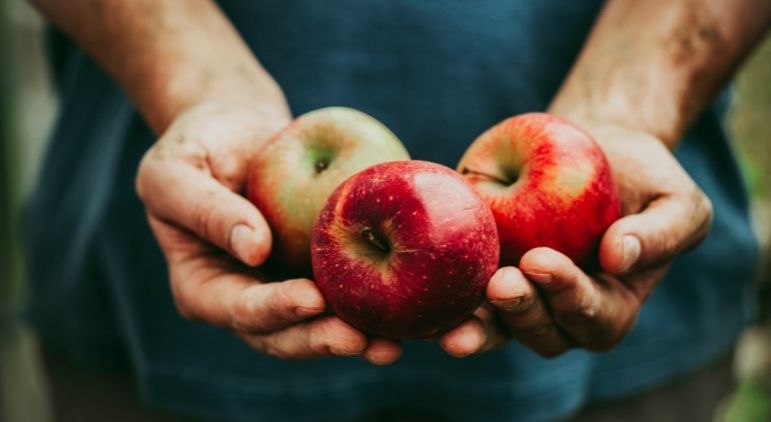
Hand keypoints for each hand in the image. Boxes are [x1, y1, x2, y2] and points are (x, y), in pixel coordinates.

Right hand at [136, 102, 401, 363]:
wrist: (237, 130)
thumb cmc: (196, 145)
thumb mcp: (175, 170)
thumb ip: (206, 209)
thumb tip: (254, 249)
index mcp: (203, 287)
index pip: (238, 309)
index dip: (274, 310)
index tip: (310, 299)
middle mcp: (246, 297)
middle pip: (284, 333)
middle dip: (322, 339)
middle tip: (363, 340)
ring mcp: (285, 287)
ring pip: (320, 324)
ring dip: (356, 336)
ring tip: (392, 344)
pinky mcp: (319, 269)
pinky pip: (346, 290)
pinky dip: (375, 302)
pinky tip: (408, 306)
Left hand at [439, 124, 712, 356]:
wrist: (590, 146)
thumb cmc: (641, 177)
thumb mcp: (676, 200)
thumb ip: (663, 233)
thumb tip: (618, 258)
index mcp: (611, 304)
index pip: (593, 316)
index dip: (568, 296)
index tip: (542, 261)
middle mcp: (561, 310)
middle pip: (542, 333)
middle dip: (521, 313)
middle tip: (501, 282)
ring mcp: (520, 295)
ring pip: (498, 328)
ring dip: (478, 325)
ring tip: (456, 315)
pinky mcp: (483, 272)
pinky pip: (463, 297)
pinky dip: (444, 302)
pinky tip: (426, 294)